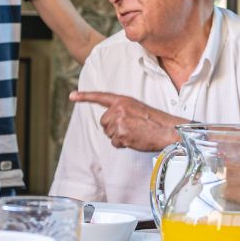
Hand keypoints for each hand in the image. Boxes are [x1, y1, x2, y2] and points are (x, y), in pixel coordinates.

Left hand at [70, 91, 185, 151]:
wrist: (167, 130)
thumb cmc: (155, 122)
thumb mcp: (137, 109)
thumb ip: (122, 111)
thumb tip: (110, 122)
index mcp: (123, 100)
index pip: (100, 97)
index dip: (85, 96)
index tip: (72, 96)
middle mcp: (119, 108)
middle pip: (104, 122)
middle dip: (113, 128)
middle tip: (131, 128)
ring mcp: (119, 121)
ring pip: (109, 134)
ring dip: (119, 137)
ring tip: (135, 133)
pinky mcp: (121, 133)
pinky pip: (115, 143)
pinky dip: (123, 144)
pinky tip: (135, 139)